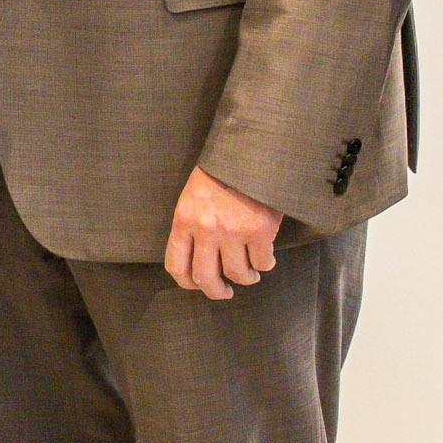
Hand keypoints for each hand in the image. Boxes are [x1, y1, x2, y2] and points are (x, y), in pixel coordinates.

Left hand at [163, 167, 282, 298]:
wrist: (250, 150)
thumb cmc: (221, 171)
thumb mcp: (194, 194)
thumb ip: (192, 223)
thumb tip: (196, 256)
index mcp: (184, 219)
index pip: (176, 265)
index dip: (186, 282)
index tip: (197, 285)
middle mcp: (206, 229)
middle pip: (205, 278)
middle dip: (216, 291)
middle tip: (224, 292)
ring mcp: (233, 231)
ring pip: (237, 274)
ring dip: (245, 278)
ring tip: (250, 275)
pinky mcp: (260, 231)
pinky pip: (262, 262)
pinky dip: (265, 265)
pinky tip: (265, 259)